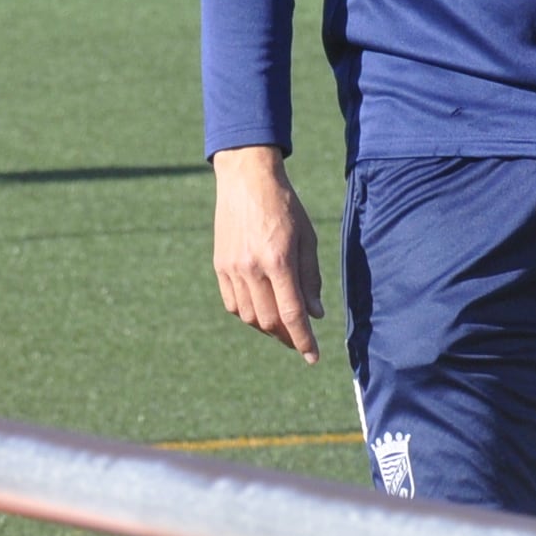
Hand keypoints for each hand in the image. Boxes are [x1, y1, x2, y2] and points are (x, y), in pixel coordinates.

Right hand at [210, 145, 323, 362]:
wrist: (246, 179)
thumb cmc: (284, 206)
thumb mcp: (306, 238)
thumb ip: (311, 278)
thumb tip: (315, 315)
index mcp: (278, 259)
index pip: (292, 313)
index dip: (304, 340)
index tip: (313, 357)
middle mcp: (251, 268)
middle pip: (269, 320)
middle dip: (287, 336)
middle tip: (300, 339)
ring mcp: (232, 268)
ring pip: (249, 316)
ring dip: (267, 327)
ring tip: (282, 324)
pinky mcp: (220, 266)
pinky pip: (233, 304)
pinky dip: (248, 314)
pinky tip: (261, 309)